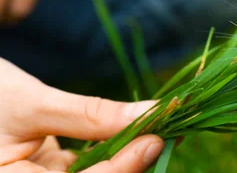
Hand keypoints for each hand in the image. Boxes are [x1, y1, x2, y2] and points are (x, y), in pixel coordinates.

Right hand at [0, 58, 163, 171]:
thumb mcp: (32, 104)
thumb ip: (91, 115)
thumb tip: (153, 113)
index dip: (125, 168)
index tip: (157, 137)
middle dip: (135, 163)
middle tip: (170, 131)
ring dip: (133, 153)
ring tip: (163, 125)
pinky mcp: (54, 171)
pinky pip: (95, 164)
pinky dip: (118, 146)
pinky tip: (141, 128)